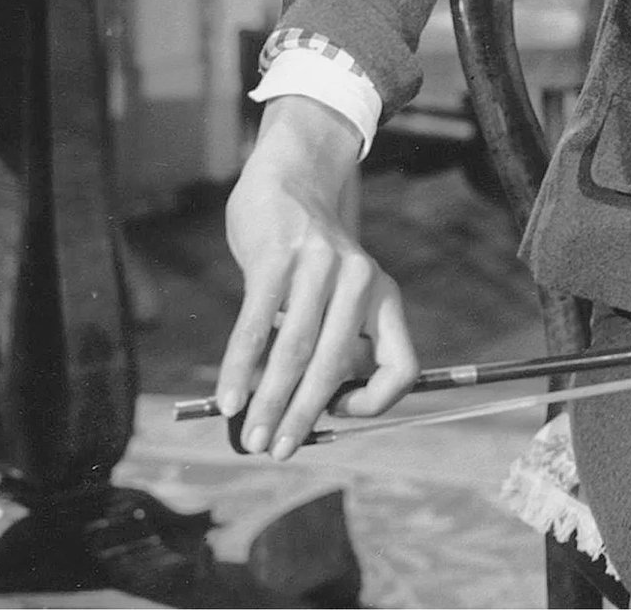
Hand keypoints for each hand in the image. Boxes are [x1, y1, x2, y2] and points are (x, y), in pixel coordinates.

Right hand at [217, 98, 417, 457]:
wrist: (291, 179)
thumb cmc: (311, 255)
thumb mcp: (341, 292)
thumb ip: (334, 341)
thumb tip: (306, 412)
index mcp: (384, 297)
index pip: (402, 365)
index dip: (376, 401)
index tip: (338, 417)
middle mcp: (361, 282)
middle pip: (337, 366)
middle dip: (305, 416)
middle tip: (279, 451)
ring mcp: (319, 268)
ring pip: (296, 351)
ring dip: (271, 401)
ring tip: (251, 436)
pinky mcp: (276, 258)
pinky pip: (257, 325)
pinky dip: (240, 368)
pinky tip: (228, 398)